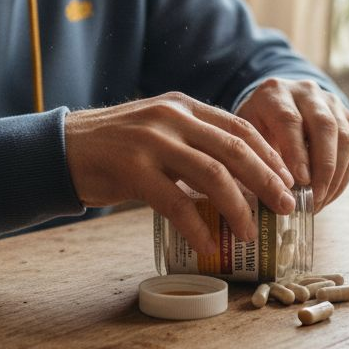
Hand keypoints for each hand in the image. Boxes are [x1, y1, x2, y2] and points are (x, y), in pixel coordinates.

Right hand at [64, 93, 295, 253]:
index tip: (289, 180)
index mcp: (182, 106)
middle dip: (267, 180)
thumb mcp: (157, 130)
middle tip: (287, 207)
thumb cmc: (113, 147)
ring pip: (212, 174)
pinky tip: (210, 243)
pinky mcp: (132, 170)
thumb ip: (192, 143)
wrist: (60, 149)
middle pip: (234, 148)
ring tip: (251, 231)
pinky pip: (176, 202)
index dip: (269, 155)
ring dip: (238, 206)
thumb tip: (237, 177)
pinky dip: (198, 226)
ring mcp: (151, 142)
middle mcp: (171, 117)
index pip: (239, 126)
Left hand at [236, 78, 348, 209]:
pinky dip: (344, 175)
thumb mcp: (247, 134)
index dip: (297, 152)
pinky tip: (330, 194)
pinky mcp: (348, 116)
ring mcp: (331, 102)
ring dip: (335, 175)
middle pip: (324, 126)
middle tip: (314, 198)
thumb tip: (275, 193)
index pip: (290, 120)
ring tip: (321, 200)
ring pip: (344, 137)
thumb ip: (259, 156)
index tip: (300, 181)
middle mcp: (307, 91)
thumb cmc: (258, 125)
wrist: (277, 105)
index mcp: (275, 92)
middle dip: (322, 167)